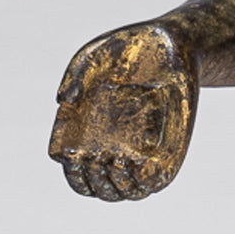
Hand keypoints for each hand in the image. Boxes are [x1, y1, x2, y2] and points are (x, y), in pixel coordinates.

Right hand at [48, 23, 197, 199]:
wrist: (170, 42)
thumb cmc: (125, 49)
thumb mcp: (93, 57)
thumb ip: (74, 76)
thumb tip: (64, 102)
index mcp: (87, 132)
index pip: (74, 172)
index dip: (72, 174)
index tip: (73, 157)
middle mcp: (112, 145)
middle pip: (98, 187)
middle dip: (94, 182)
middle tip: (98, 156)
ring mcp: (141, 149)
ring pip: (126, 191)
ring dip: (118, 188)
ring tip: (118, 160)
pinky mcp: (170, 148)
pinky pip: (160, 180)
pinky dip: (148, 184)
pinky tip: (141, 167)